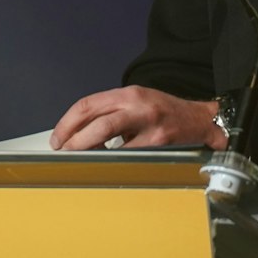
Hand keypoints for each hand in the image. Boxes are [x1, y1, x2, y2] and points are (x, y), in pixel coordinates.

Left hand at [50, 85, 227, 150]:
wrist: (199, 120)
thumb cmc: (164, 112)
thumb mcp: (137, 103)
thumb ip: (111, 113)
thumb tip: (80, 134)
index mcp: (128, 94)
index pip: (88, 104)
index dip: (68, 122)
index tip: (58, 137)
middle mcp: (137, 105)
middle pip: (95, 119)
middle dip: (73, 137)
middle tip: (63, 150)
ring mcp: (148, 123)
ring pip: (108, 133)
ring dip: (87, 147)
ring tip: (78, 156)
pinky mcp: (158, 141)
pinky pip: (128, 152)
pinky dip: (113, 159)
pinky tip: (108, 163)